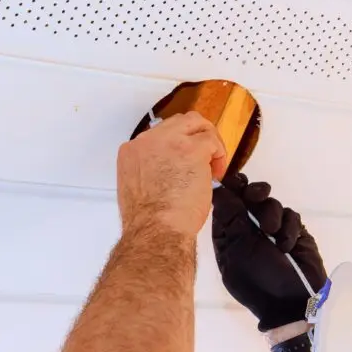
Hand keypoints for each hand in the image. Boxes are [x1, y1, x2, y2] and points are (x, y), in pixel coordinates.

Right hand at [118, 112, 227, 237]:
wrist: (156, 229)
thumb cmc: (148, 221)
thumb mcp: (136, 188)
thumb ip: (150, 172)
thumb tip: (170, 172)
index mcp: (132, 152)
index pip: (158, 136)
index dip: (175, 147)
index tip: (183, 161)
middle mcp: (148, 141)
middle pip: (177, 122)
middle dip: (194, 135)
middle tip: (204, 154)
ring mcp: (171, 142)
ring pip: (195, 123)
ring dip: (208, 140)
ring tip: (213, 162)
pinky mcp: (193, 149)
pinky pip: (211, 141)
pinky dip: (219, 154)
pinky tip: (217, 172)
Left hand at [212, 173, 326, 331]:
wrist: (292, 302)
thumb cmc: (257, 278)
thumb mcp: (239, 248)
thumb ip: (231, 216)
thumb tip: (217, 188)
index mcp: (228, 234)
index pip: (226, 202)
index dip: (231, 188)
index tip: (238, 181)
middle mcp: (248, 229)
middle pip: (250, 196)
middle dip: (255, 193)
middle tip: (258, 195)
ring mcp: (272, 230)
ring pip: (272, 203)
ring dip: (272, 215)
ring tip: (273, 233)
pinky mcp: (294, 232)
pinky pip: (291, 215)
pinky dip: (289, 228)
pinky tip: (287, 246)